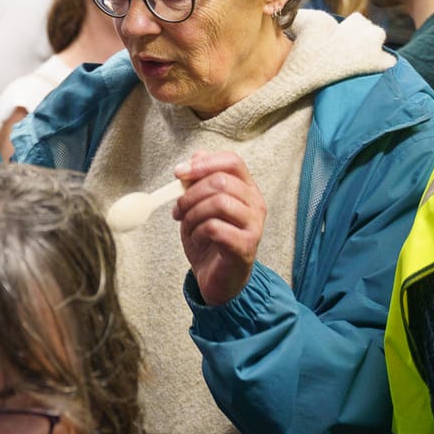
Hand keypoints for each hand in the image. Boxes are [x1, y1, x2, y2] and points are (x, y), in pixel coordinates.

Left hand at [172, 150, 263, 305]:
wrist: (217, 278)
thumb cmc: (210, 241)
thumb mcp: (199, 206)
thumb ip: (199, 182)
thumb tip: (196, 155)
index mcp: (246, 190)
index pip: (232, 161)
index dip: (203, 163)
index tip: (179, 173)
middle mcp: (255, 204)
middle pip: (222, 181)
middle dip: (190, 194)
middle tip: (178, 210)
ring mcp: (254, 225)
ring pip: (219, 202)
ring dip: (193, 214)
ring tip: (188, 226)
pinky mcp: (245, 246)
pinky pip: (215, 228)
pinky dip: (197, 232)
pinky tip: (197, 239)